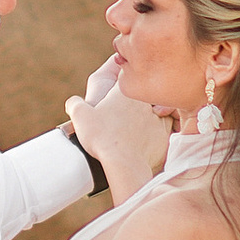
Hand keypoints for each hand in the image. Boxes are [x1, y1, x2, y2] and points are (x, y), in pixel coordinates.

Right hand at [67, 60, 170, 202]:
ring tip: (140, 124)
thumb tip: (73, 102)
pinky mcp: (164, 137)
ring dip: (153, 113)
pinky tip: (149, 139)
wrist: (124, 164)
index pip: (128, 74)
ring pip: (160, 109)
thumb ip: (75, 104)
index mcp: (125, 92)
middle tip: (128, 107)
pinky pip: (166, 130)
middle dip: (140, 97)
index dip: (123, 75)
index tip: (119, 77)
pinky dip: (159, 132)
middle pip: (146, 91)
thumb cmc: (102, 138)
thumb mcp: (80, 117)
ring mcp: (158, 119)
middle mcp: (145, 102)